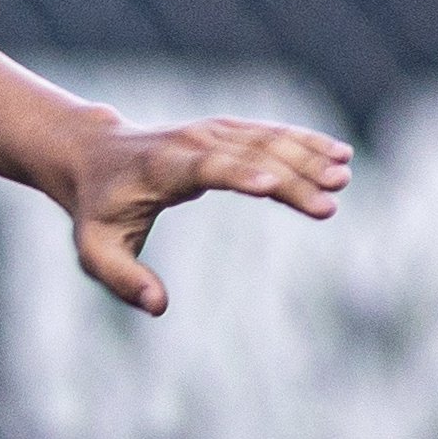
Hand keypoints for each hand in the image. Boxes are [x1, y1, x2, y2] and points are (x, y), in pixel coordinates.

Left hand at [62, 111, 350, 316]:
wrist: (92, 156)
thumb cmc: (97, 210)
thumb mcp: (95, 250)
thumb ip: (122, 280)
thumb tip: (158, 308)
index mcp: (161, 168)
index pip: (205, 167)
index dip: (237, 174)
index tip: (270, 187)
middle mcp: (191, 142)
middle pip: (249, 155)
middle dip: (291, 176)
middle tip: (331, 200)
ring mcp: (209, 132)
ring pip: (265, 139)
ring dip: (307, 155)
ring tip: (344, 175)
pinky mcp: (224, 131)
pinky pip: (269, 133)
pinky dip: (303, 141)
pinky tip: (338, 153)